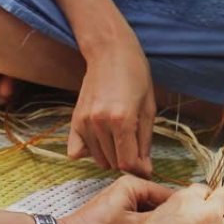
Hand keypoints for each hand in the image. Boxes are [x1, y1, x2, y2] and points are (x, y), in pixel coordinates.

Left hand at [58, 175, 173, 223]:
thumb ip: (160, 220)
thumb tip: (182, 219)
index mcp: (133, 184)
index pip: (167, 193)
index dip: (182, 209)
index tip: (197, 223)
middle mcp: (129, 190)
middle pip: (159, 204)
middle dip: (170, 220)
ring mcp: (123, 205)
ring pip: (150, 216)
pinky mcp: (118, 219)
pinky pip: (140, 223)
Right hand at [67, 26, 155, 177]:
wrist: (111, 53)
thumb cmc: (136, 77)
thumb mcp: (149, 110)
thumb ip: (145, 143)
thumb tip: (145, 169)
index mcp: (122, 120)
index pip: (128, 163)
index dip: (140, 169)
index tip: (146, 166)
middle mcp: (99, 123)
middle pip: (114, 163)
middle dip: (128, 161)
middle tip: (135, 147)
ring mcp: (84, 122)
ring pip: (99, 160)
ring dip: (111, 156)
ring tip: (120, 138)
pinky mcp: (74, 121)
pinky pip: (77, 151)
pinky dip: (91, 152)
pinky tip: (102, 140)